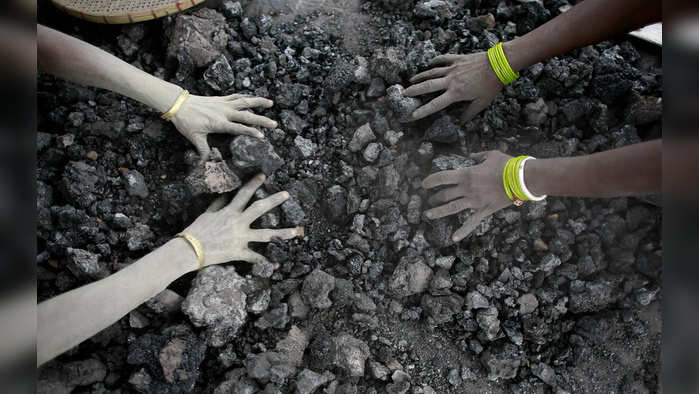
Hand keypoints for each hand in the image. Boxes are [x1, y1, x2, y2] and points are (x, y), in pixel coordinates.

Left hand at [170, 93, 277, 159]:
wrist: (178, 104)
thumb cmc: (186, 121)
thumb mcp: (194, 137)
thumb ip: (203, 150)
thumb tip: (204, 165)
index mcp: (219, 123)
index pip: (239, 128)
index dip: (251, 132)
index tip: (262, 136)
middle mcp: (224, 112)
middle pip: (247, 115)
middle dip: (261, 119)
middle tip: (274, 123)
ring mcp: (223, 104)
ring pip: (245, 101)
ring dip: (258, 102)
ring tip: (271, 103)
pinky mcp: (221, 99)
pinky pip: (236, 96)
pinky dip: (246, 96)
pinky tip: (253, 98)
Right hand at [181, 173, 301, 266]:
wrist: (188, 250)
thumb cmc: (196, 231)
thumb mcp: (207, 214)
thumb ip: (219, 204)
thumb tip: (226, 195)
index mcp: (230, 211)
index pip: (244, 193)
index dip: (254, 183)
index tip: (263, 175)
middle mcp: (238, 222)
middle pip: (260, 208)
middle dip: (274, 200)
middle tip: (287, 194)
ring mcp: (240, 237)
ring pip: (266, 234)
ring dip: (282, 233)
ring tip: (296, 231)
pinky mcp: (239, 252)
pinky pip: (256, 258)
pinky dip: (266, 262)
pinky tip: (277, 265)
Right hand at [405, 52, 502, 121]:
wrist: (499, 64)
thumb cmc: (491, 84)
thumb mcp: (481, 103)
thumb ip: (469, 113)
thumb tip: (461, 124)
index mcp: (455, 93)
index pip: (436, 104)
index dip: (423, 110)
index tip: (413, 115)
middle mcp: (450, 80)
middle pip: (427, 86)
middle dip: (414, 90)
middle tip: (403, 93)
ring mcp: (453, 68)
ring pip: (432, 72)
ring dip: (420, 76)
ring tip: (410, 80)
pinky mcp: (457, 59)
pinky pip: (443, 59)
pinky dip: (435, 61)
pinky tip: (429, 63)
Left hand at [422, 151, 511, 241]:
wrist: (522, 179)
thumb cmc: (507, 165)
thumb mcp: (491, 155)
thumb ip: (478, 156)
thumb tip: (471, 156)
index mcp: (466, 174)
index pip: (442, 178)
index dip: (430, 181)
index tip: (423, 184)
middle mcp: (467, 188)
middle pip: (445, 194)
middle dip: (435, 197)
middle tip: (430, 200)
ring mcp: (474, 201)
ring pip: (451, 208)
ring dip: (438, 211)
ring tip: (428, 214)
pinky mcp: (484, 210)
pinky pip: (471, 222)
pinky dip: (462, 231)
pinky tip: (453, 238)